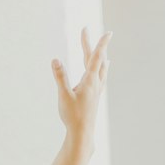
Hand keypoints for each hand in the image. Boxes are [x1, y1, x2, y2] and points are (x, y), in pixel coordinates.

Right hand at [51, 26, 111, 144]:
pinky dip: (102, 72)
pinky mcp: (94, 98)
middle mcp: (96, 84)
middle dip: (91, 44)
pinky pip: (100, 80)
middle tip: (85, 30)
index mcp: (90, 81)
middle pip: (96, 60)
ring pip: (102, 71)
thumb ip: (60, 77)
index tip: (109, 32)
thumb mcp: (63, 95)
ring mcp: (96, 92)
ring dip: (101, 59)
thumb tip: (55, 60)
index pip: (97, 57)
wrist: (82, 134)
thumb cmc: (72, 116)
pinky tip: (102, 75)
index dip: (101, 43)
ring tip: (105, 53)